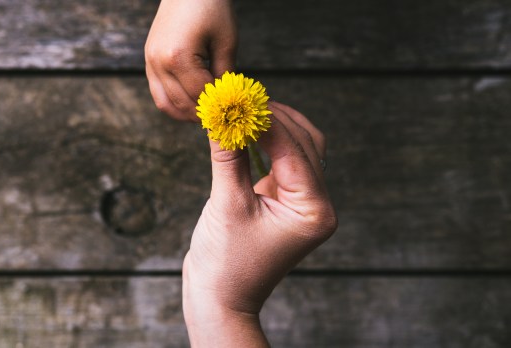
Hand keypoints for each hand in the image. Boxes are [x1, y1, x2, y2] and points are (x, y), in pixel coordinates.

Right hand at [145, 0, 236, 120]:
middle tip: (220, 121)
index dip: (217, 108)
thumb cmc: (211, 8)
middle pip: (182, 104)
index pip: (200, 95)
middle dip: (202, 115)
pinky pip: (158, 93)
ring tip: (205, 116)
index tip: (232, 116)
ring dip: (186, 115)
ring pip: (166, 104)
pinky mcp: (148, 60)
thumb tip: (227, 102)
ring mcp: (150, 62)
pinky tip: (191, 105)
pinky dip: (174, 103)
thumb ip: (225, 75)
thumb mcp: (226, 42)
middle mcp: (159, 62)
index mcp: (178, 57)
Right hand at [183, 102, 337, 346]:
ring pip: (298, 148)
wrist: (221, 298)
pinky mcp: (287, 202)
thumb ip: (228, 155)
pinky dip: (267, 143)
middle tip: (243, 96)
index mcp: (314, 210)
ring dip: (274, 126)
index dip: (266, 119)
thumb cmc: (226, 263)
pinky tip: (247, 129)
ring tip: (245, 107)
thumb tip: (223, 112)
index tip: (241, 96)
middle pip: (305, 143)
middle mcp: (317, 205)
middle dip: (274, 117)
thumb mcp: (226, 204)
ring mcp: (305, 203)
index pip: (293, 149)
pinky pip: (284, 162)